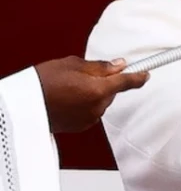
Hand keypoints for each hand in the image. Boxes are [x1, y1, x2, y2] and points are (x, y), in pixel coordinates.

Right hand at [34, 57, 148, 133]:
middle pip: (112, 91)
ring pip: (102, 101)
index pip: (127, 82)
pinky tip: (68, 100)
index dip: (139, 76)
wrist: (24, 106)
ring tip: (70, 89)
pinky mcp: (82, 125)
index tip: (146, 73)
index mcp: (99, 89)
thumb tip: (119, 65)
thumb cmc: (44, 82)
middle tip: (83, 76)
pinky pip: (92, 111)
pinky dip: (85, 105)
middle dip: (104, 83)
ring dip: (94, 94)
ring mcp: (91, 118)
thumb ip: (100, 66)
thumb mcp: (72, 64)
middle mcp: (99, 106)